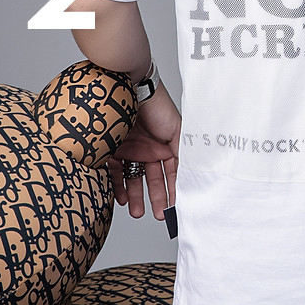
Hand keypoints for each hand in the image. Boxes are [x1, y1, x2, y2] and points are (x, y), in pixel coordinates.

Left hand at [107, 82, 180, 221]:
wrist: (129, 89)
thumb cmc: (156, 106)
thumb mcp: (175, 131)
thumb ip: (182, 152)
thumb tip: (191, 175)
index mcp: (166, 145)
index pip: (172, 172)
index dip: (174, 189)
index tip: (175, 207)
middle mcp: (149, 149)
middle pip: (154, 178)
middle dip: (156, 198)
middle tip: (157, 215)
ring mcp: (131, 149)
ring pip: (134, 179)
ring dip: (136, 196)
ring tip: (137, 213)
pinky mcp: (113, 150)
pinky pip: (116, 173)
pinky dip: (118, 187)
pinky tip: (122, 199)